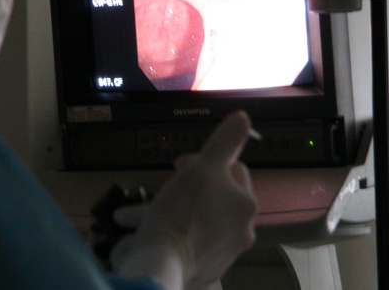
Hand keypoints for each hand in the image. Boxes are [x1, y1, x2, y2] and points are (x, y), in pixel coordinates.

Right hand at [112, 111, 257, 289]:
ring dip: (173, 212)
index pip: (234, 168)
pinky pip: (188, 243)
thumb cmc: (182, 212)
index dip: (205, 161)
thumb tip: (243, 118)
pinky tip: (148, 233)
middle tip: (164, 189)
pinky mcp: (204, 270)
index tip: (180, 165)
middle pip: (214, 196)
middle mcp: (241, 230)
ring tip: (143, 214)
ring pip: (198, 220)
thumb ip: (225, 142)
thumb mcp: (202, 167)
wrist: (162, 266)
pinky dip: (171, 235)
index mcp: (244, 203)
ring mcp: (223, 253)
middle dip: (186, 188)